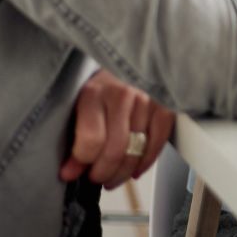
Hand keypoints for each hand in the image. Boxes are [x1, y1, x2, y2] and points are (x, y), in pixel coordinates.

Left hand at [60, 69, 174, 188]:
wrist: (127, 58)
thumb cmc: (101, 87)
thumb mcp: (79, 104)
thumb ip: (75, 136)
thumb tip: (72, 172)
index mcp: (95, 92)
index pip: (91, 140)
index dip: (81, 163)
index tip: (72, 173)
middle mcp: (123, 93)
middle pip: (116, 149)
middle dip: (103, 173)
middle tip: (96, 178)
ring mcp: (148, 98)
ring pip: (137, 150)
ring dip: (123, 172)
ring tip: (113, 177)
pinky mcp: (165, 105)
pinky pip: (158, 142)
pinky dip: (147, 161)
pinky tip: (136, 169)